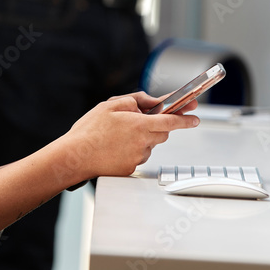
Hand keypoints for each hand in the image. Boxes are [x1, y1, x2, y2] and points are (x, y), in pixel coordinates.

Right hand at [60, 92, 199, 180]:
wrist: (74, 156)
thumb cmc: (89, 131)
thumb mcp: (110, 105)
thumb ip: (136, 100)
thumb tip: (152, 102)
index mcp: (139, 125)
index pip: (171, 121)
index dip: (185, 118)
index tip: (195, 117)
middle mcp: (142, 143)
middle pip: (162, 133)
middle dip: (156, 126)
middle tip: (137, 122)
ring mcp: (137, 158)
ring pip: (149, 145)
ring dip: (142, 138)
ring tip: (117, 136)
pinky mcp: (131, 169)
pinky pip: (138, 156)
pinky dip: (132, 150)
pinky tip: (115, 147)